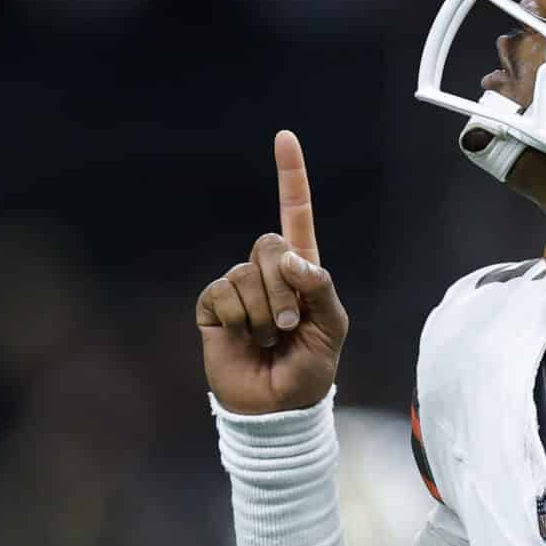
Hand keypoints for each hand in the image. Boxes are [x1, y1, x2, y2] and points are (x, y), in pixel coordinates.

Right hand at [196, 130, 349, 414]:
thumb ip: (320, 287)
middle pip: (270, 243)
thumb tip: (292, 258)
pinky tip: (243, 339)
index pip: (295, 213)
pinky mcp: (213, 305)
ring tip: (268, 339)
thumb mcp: (332, 327)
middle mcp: (267, 270)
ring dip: (264, 313)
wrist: (277, 407)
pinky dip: (240, 320)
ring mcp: (238, 286)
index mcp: (301, 269)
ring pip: (248, 273)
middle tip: (289, 325)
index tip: (284, 137)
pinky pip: (225, 293)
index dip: (290, 176)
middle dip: (284, 288)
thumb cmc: (309, 368)